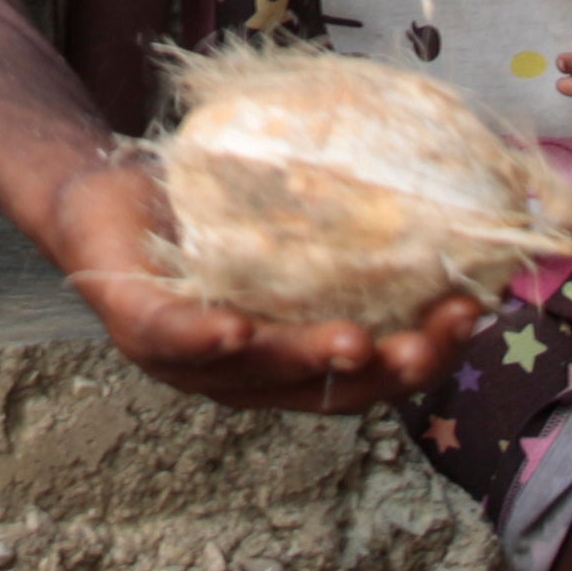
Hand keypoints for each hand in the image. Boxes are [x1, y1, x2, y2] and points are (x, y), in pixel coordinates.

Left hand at [39, 148, 479, 411]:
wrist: (98, 188)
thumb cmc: (200, 204)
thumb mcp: (285, 212)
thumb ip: (349, 215)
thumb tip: (453, 181)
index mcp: (286, 357)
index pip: (367, 373)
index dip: (425, 354)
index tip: (473, 314)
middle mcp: (242, 374)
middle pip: (324, 389)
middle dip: (385, 372)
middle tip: (429, 341)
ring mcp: (185, 360)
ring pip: (256, 373)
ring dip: (307, 360)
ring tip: (354, 342)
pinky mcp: (133, 325)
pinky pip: (174, 339)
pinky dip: (208, 339)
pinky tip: (237, 329)